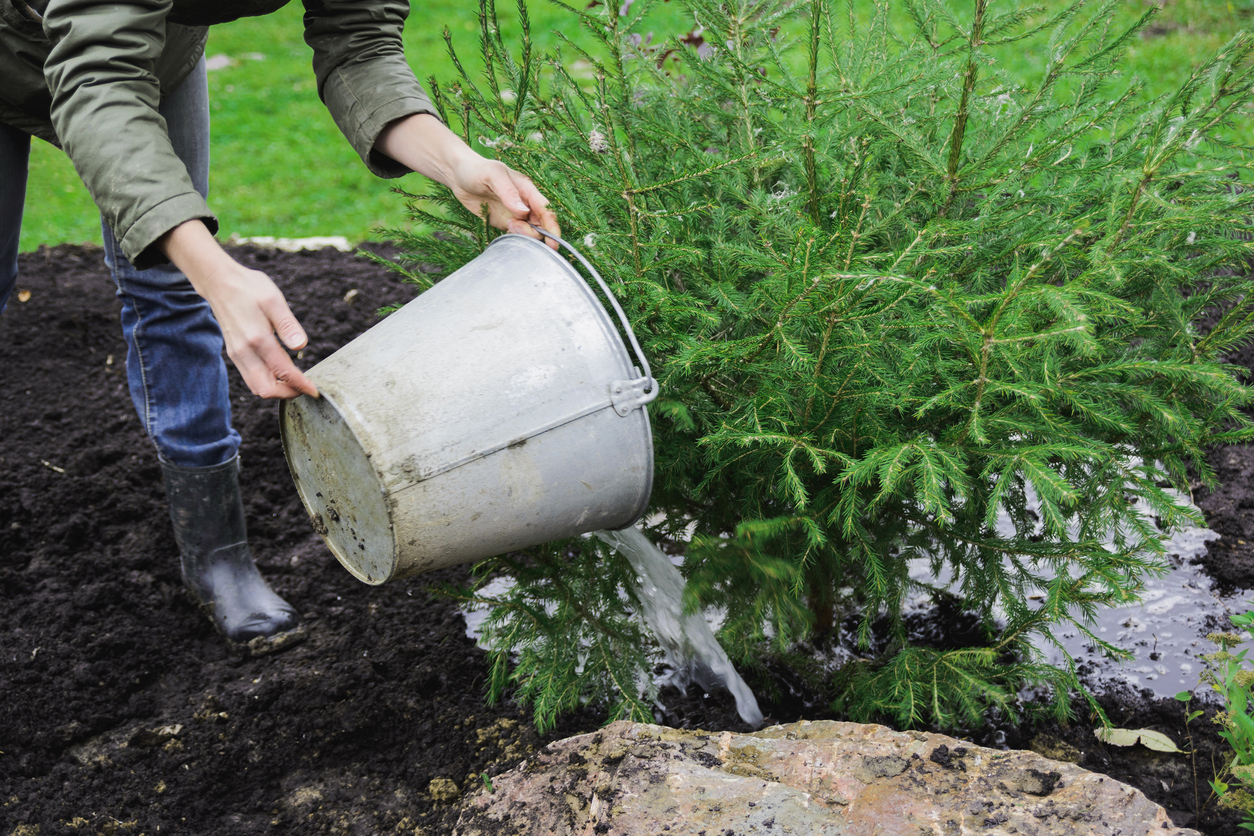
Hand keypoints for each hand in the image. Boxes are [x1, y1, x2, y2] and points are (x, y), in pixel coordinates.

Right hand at [161, 221, 317, 399]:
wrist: (219, 282)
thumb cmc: (249, 288)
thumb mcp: (274, 300)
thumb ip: (287, 325)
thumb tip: (301, 346)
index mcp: (257, 339)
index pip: (282, 372)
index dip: (300, 385)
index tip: (315, 390)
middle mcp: (244, 351)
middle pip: (265, 389)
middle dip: (288, 393)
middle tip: (305, 388)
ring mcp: (236, 354)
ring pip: (256, 387)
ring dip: (277, 390)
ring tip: (296, 383)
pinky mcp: (234, 354)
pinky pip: (250, 378)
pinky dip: (267, 382)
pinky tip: (281, 374)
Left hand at [448, 157, 560, 248]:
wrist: (458, 175)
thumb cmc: (476, 169)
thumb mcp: (492, 175)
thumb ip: (509, 193)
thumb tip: (524, 212)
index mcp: (527, 190)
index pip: (546, 210)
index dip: (552, 227)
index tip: (552, 243)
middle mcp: (525, 203)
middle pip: (541, 225)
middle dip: (534, 233)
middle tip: (513, 227)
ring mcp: (515, 215)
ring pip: (530, 233)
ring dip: (523, 236)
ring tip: (507, 226)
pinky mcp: (504, 223)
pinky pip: (517, 236)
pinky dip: (515, 239)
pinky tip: (504, 231)